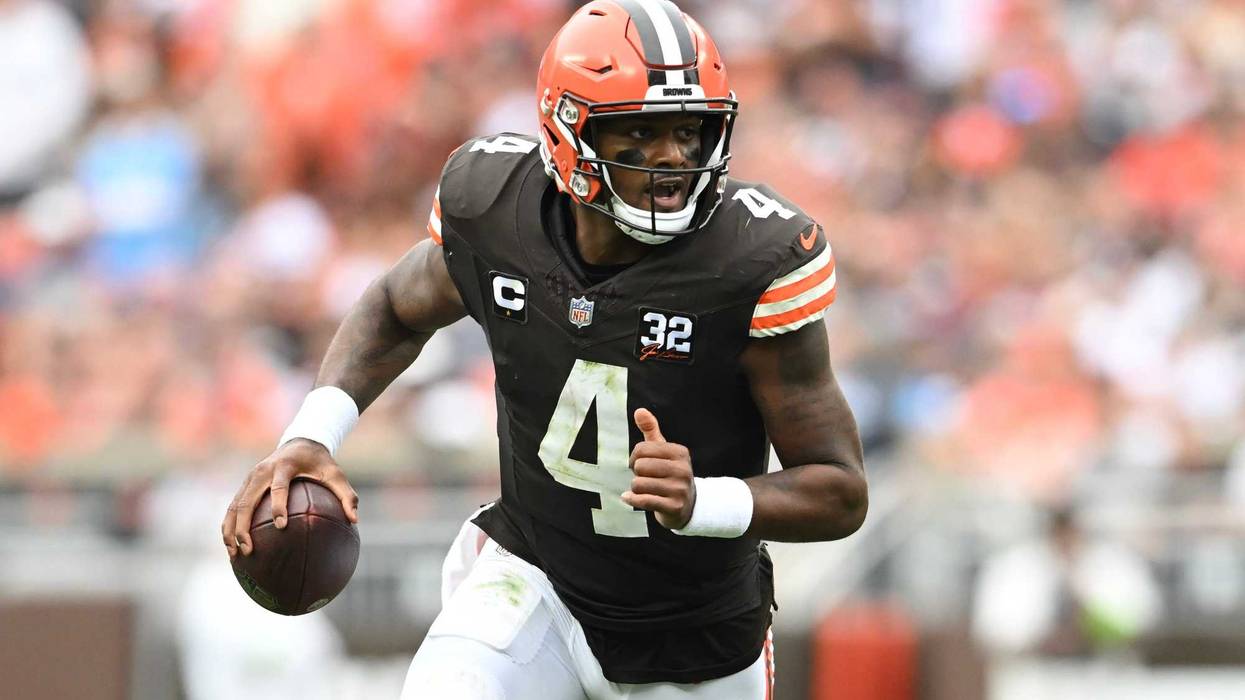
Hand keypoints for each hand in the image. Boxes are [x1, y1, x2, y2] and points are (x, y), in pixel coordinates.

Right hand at [221, 438, 358, 558]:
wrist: (300, 442)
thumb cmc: (320, 463)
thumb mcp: (336, 475)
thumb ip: (347, 495)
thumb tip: (355, 520)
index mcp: (284, 466)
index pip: (279, 487)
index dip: (278, 505)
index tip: (281, 526)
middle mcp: (262, 472)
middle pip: (246, 501)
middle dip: (244, 527)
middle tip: (249, 550)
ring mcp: (250, 478)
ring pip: (233, 506)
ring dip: (230, 531)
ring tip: (234, 555)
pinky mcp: (245, 486)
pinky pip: (233, 508)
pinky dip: (229, 527)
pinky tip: (233, 548)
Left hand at [622, 408, 695, 529]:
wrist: (688, 505)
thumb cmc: (669, 474)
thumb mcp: (663, 451)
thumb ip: (651, 430)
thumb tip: (639, 411)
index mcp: (680, 452)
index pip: (642, 448)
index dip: (634, 457)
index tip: (639, 463)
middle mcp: (682, 470)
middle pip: (640, 466)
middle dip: (637, 473)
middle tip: (645, 477)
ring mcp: (679, 489)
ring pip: (639, 484)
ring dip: (636, 488)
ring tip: (645, 489)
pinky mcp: (674, 507)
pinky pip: (644, 500)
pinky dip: (632, 499)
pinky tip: (629, 497)